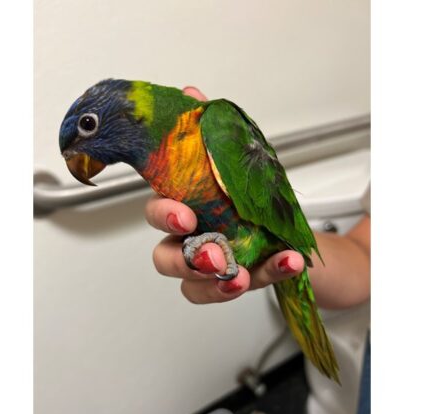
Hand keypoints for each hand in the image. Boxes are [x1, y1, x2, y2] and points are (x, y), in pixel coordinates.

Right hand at [145, 84, 305, 303]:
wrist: (287, 224)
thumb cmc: (251, 194)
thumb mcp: (236, 158)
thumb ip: (211, 132)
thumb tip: (190, 92)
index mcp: (185, 209)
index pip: (158, 213)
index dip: (164, 216)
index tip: (185, 215)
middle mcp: (192, 241)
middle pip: (165, 259)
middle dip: (185, 260)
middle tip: (214, 257)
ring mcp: (214, 268)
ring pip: (193, 287)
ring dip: (215, 285)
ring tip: (242, 276)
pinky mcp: (240, 282)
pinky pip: (243, 288)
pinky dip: (269, 274)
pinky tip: (288, 261)